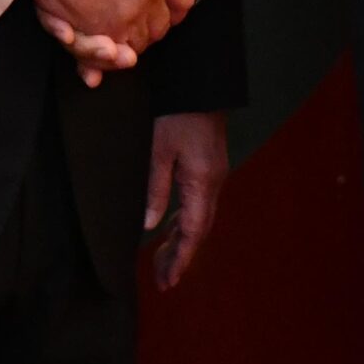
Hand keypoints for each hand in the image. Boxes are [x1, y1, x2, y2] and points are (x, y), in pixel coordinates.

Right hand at [27, 0, 200, 86]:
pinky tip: (100, 53)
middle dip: (150, 26)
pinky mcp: (100, 36)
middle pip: (161, 25)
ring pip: (137, 44)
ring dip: (128, 45)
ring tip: (114, 38)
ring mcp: (126, 18)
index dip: (171, 2)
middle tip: (134, 21)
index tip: (160, 3)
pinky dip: (105, 59)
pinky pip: (111, 57)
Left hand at [145, 111, 228, 289]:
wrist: (201, 82)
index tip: (167, 282)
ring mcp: (214, 174)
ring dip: (182, 240)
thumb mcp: (159, 149)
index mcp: (202, 182)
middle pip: (199, 230)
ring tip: (164, 261)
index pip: (192, 232)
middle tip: (162, 280)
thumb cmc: (178, 112)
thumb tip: (149, 226)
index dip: (180, 259)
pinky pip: (199, 204)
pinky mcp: (210, 166)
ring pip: (200, 218)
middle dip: (181, 256)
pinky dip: (185, 222)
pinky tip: (172, 227)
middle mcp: (214, 183)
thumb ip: (155, 188)